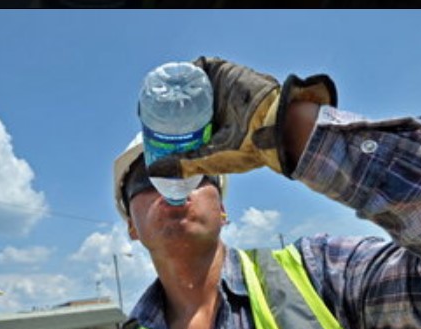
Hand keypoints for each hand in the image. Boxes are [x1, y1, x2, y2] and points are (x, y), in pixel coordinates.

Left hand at [146, 56, 336, 177]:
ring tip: (154, 94)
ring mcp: (218, 87)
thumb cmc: (246, 148)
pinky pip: (199, 66)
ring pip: (188, 82)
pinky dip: (184, 71)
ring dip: (171, 86)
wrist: (274, 127)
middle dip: (164, 102)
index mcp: (211, 126)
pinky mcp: (224, 71)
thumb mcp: (208, 159)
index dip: (163, 121)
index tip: (148, 124)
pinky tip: (170, 79)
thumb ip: (183, 164)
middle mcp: (213, 105)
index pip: (181, 120)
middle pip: (182, 99)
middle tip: (147, 109)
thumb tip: (152, 171)